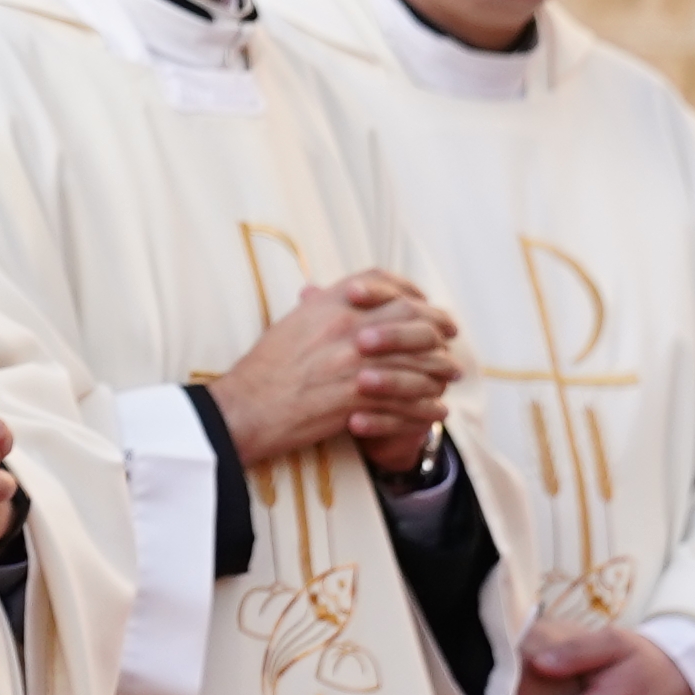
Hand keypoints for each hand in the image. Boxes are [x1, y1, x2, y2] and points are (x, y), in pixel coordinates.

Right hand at [213, 275, 455, 471]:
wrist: (245, 409)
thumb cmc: (263, 371)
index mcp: (329, 305)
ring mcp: (356, 361)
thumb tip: (323, 294)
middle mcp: (346, 327)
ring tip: (449, 377)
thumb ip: (316, 309)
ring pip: (418, 359)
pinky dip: (428, 407)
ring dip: (439, 369)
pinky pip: (409, 399)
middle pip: (411, 316)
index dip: (407, 289)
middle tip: (449, 338)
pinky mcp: (359, 396)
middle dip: (436, 327)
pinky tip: (437, 411)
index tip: (421, 302)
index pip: (381, 282)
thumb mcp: (289, 326)